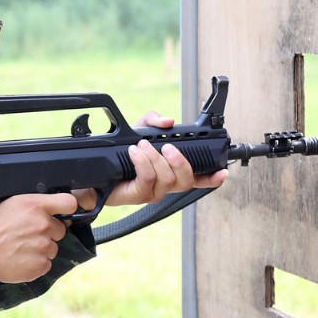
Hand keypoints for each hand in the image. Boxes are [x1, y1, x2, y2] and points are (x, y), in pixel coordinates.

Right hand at [0, 192, 78, 284]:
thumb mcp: (9, 204)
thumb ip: (32, 204)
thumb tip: (47, 207)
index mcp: (35, 205)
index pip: (69, 203)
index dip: (66, 208)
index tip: (62, 213)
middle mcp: (43, 225)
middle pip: (60, 229)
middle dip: (48, 232)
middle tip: (27, 235)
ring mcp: (44, 246)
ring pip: (53, 248)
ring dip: (41, 249)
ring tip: (20, 248)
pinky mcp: (41, 265)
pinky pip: (46, 263)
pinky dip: (36, 263)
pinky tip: (20, 259)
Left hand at [98, 111, 226, 207]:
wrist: (95, 173)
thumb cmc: (120, 155)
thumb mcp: (139, 131)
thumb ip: (154, 121)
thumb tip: (169, 121)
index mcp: (171, 172)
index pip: (198, 178)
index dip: (212, 177)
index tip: (223, 171)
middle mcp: (165, 185)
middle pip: (186, 180)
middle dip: (180, 161)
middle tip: (167, 147)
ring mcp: (153, 192)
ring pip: (168, 180)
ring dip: (156, 159)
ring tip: (142, 146)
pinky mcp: (138, 195)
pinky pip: (148, 180)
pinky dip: (143, 163)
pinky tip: (134, 152)